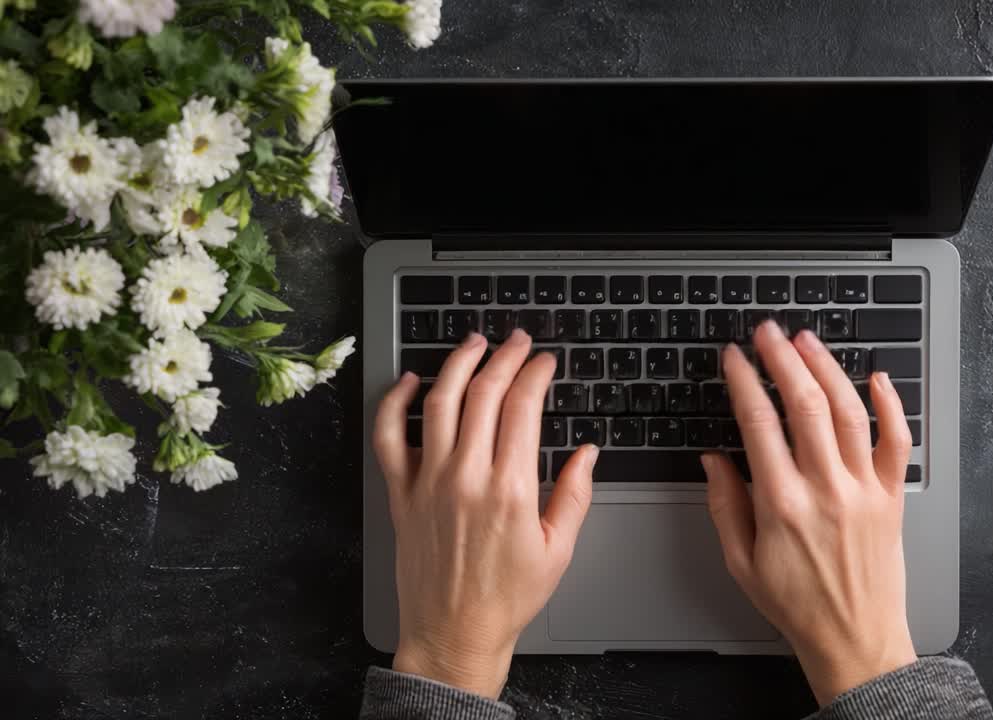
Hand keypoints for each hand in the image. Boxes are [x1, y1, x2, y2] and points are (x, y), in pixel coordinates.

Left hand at [371, 329, 596, 698]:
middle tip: (518, 341)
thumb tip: (588, 452)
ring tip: (475, 343)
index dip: (536, 373)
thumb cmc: (507, 598)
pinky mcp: (402, 494)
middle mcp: (466, 477)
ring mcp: (428, 482)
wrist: (454, 633)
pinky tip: (413, 382)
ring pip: (439, 401)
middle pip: (483, 393)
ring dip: (458, 363)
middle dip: (505, 356)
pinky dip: (397, 402)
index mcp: (511, 489)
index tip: (545, 362)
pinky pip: (389, 436)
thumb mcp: (559, 549)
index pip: (522, 407)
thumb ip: (575, 494)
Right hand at [703, 320, 916, 705]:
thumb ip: (724, 504)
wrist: (855, 640)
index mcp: (781, 504)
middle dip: (782, 359)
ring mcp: (863, 490)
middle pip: (805, 405)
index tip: (733, 358)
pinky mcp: (891, 497)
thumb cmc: (797, 604)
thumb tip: (714, 458)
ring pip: (848, 412)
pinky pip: (897, 442)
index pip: (758, 423)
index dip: (742, 381)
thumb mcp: (740, 561)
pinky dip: (891, 405)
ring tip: (807, 341)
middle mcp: (825, 490)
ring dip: (827, 369)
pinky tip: (877, 377)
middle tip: (767, 333)